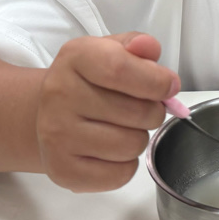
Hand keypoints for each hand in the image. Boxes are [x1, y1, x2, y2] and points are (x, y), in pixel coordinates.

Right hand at [36, 32, 179, 191]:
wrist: (48, 113)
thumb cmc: (90, 80)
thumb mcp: (113, 50)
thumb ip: (139, 45)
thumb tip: (149, 49)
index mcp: (75, 57)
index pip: (121, 69)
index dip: (157, 81)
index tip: (170, 86)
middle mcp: (59, 95)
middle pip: (137, 112)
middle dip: (153, 111)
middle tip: (140, 108)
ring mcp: (57, 135)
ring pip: (133, 145)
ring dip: (139, 137)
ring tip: (122, 127)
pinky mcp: (62, 170)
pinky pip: (121, 174)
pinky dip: (126, 164)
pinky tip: (110, 149)